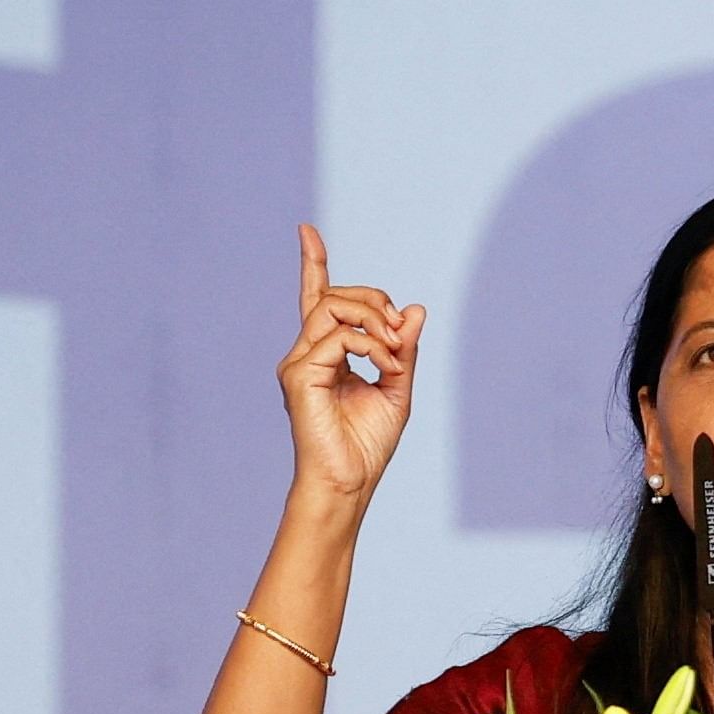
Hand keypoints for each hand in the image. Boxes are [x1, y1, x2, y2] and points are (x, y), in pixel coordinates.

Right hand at [277, 223, 426, 502]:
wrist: (349, 482)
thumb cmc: (367, 445)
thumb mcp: (397, 388)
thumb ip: (403, 349)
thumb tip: (414, 310)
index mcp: (327, 355)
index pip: (317, 299)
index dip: (312, 263)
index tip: (306, 231)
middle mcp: (307, 354)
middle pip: (336, 297)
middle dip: (376, 302)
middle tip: (401, 335)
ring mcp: (299, 363)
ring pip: (334, 308)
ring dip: (375, 320)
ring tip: (394, 351)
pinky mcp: (299, 375)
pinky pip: (339, 337)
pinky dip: (371, 346)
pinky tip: (385, 367)